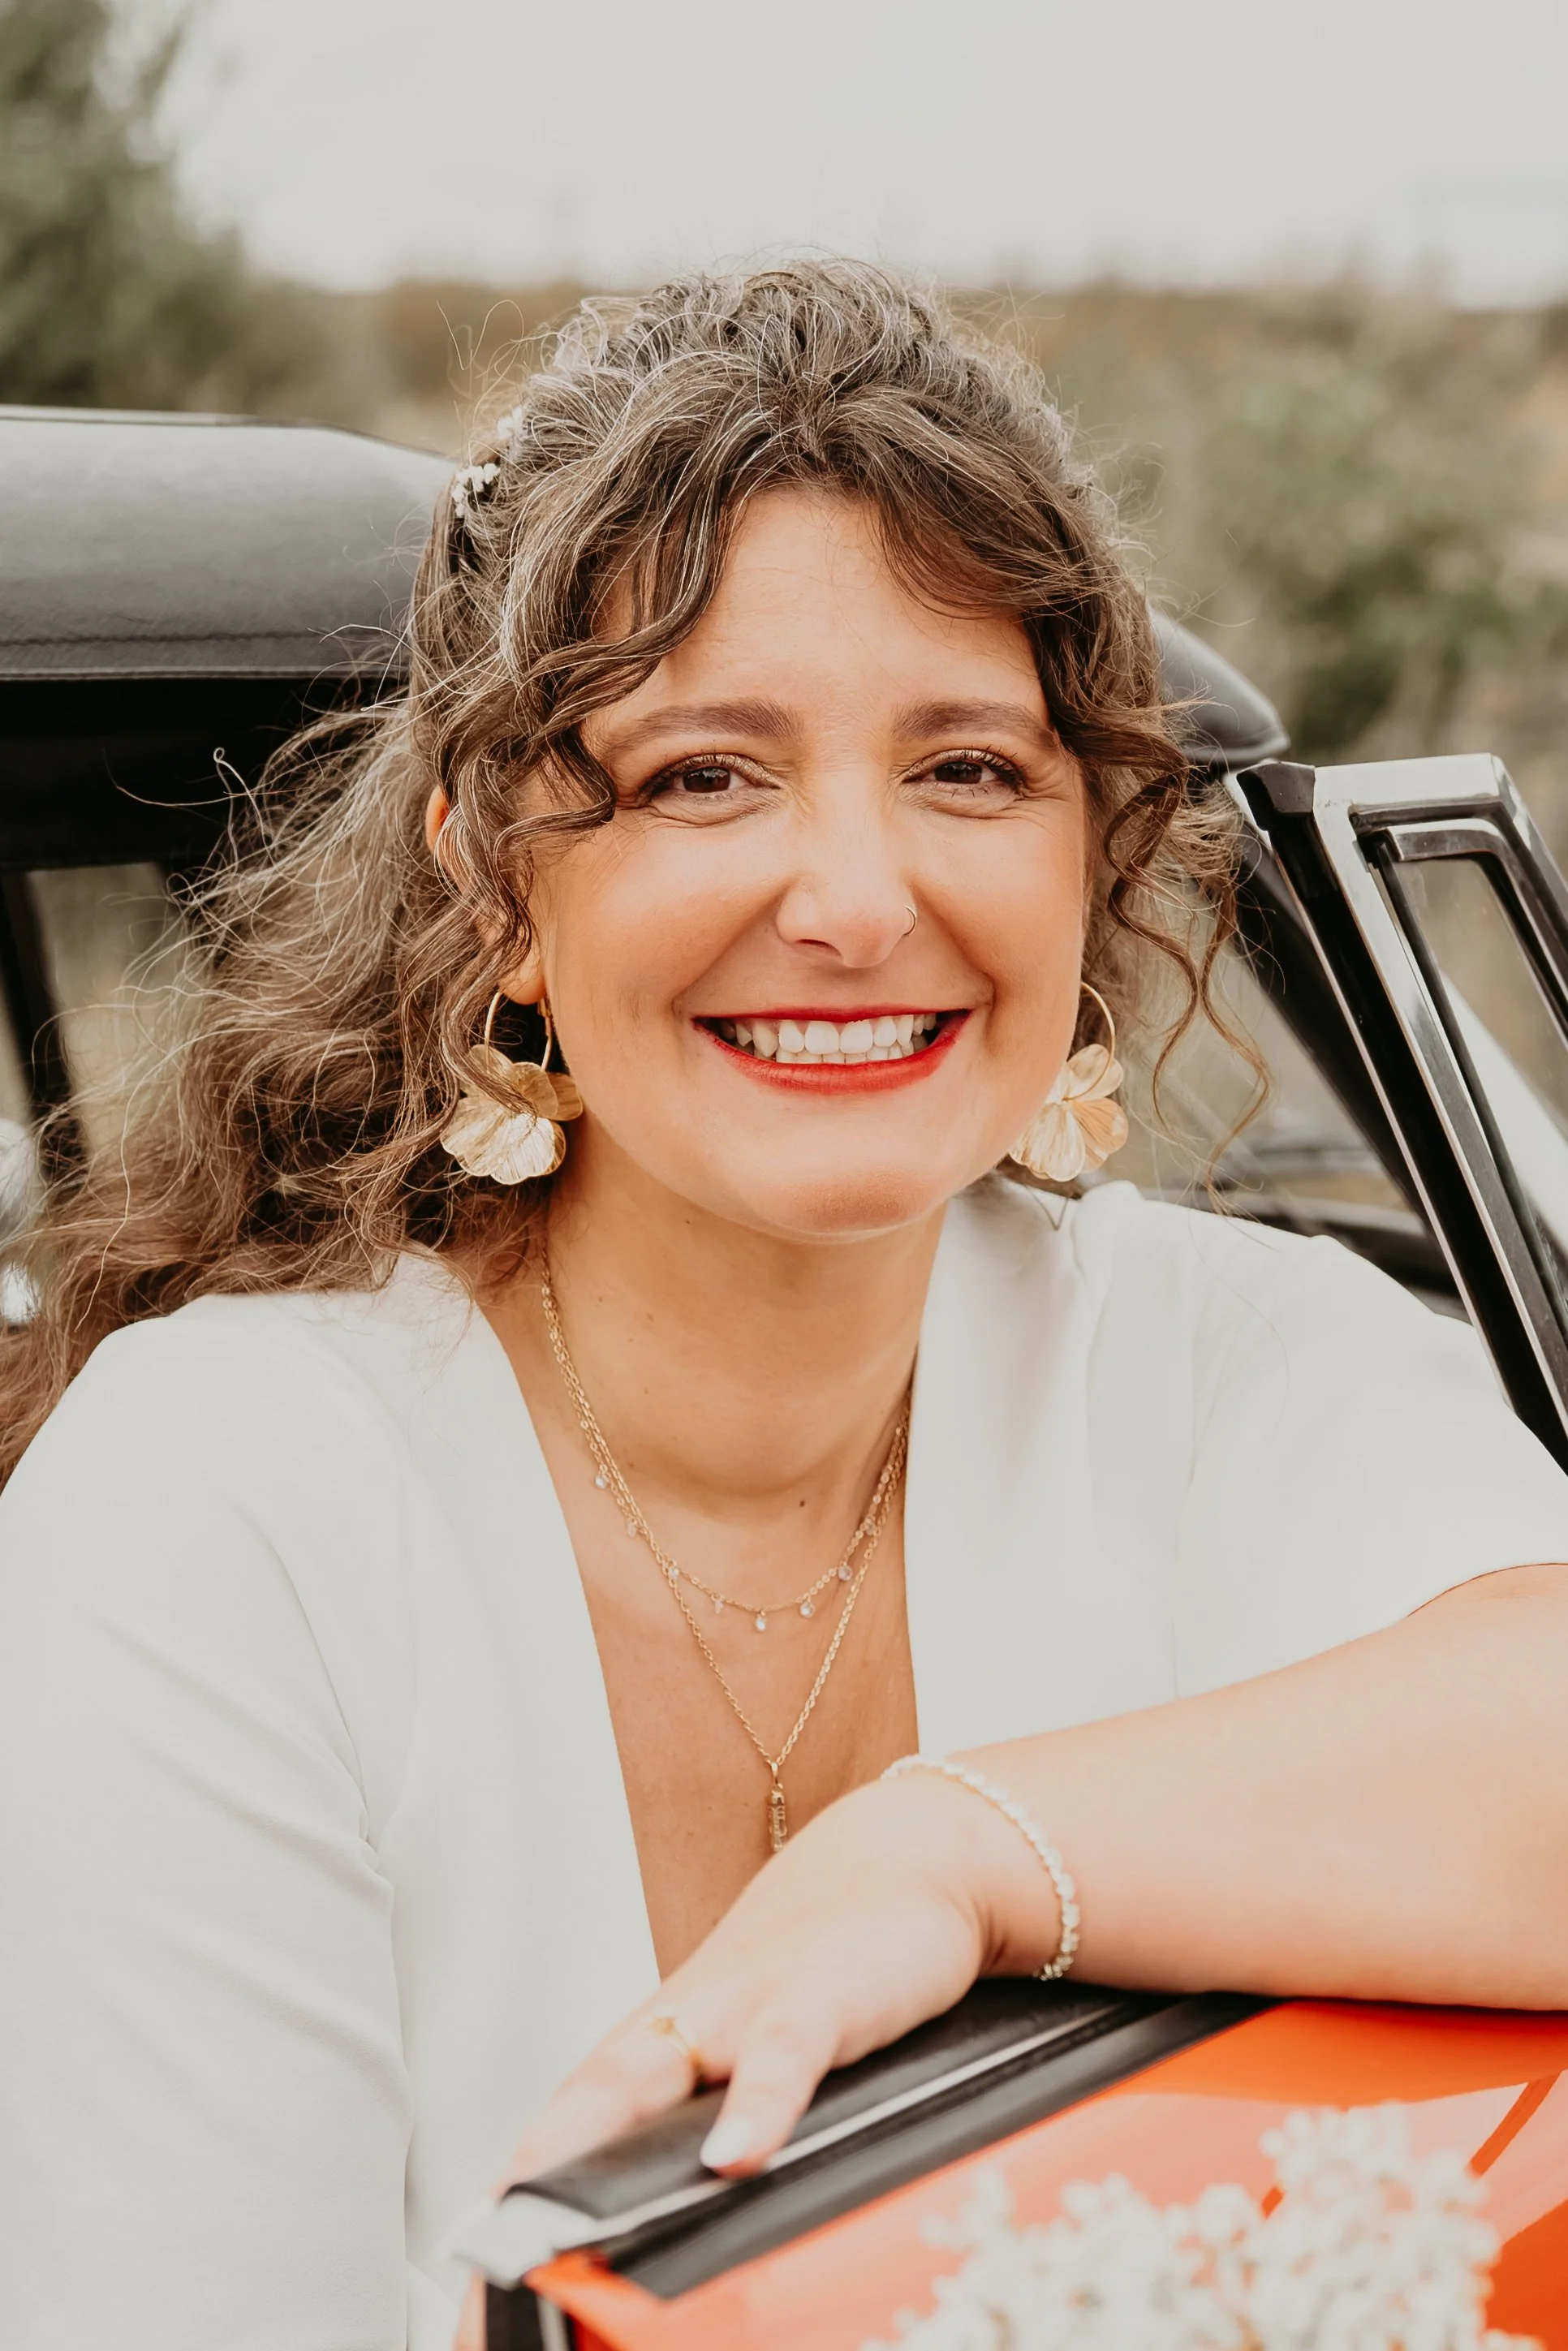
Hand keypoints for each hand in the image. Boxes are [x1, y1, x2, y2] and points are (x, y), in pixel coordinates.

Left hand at [451, 1770, 1060, 2347]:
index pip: (553, 2154)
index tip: (475, 2323)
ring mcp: (738, 2007)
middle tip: (489, 2291)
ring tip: (566, 2235)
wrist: (891, 1857)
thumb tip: (658, 2265)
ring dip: (595, 2148)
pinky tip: (739, 2157)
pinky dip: (757, 2104)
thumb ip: (699, 2155)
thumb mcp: (749, 2076)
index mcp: (647, 2062)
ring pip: (645, 2073)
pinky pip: (780, 2049)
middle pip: (573, 2118)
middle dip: (521, 2206)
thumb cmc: (809, 1975)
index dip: (504, 2235)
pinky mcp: (816, 1992)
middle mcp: (674, 2035)